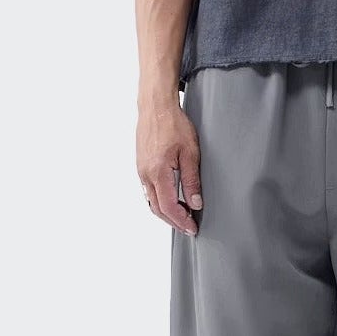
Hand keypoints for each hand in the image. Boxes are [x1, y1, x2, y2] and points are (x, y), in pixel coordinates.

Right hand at [138, 100, 203, 233]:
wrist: (156, 107)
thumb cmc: (174, 125)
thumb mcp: (190, 152)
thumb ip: (191, 180)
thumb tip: (195, 203)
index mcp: (158, 172)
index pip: (168, 207)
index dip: (181, 221)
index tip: (192, 228)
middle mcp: (145, 175)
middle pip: (157, 208)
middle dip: (173, 221)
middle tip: (188, 227)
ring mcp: (141, 171)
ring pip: (151, 201)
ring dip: (165, 212)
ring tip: (182, 216)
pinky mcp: (141, 166)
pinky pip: (148, 190)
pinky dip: (159, 200)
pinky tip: (170, 199)